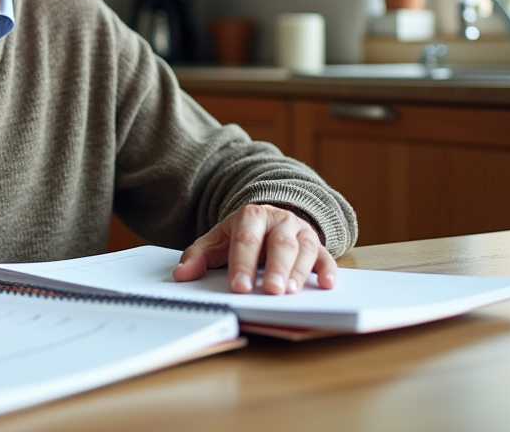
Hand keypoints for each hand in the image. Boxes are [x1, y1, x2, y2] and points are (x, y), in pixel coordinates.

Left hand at [171, 204, 335, 294]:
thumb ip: (198, 257)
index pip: (246, 239)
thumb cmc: (242, 235)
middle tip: (272, 291)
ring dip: (299, 272)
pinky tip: (326, 284)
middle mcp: (280, 221)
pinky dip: (328, 270)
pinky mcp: (318, 245)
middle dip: (276, 269)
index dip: (243, 264)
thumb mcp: (217, 241)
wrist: (271, 218)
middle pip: (280, 244)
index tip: (239, 287)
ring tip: (292, 292)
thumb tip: (181, 275)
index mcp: (252, 216)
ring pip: (304, 250)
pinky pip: (326, 257)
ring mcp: (301, 232)